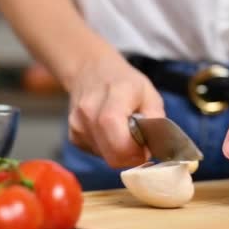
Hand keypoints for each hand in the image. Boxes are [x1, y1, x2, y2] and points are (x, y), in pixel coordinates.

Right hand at [66, 52, 164, 167]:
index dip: (137, 152)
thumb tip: (151, 150)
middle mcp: (89, 110)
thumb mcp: (150, 95)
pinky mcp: (73, 135)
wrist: (91, 70)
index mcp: (114, 95)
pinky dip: (107, 149)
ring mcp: (77, 124)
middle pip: (112, 155)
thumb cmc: (126, 83)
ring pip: (105, 157)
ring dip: (119, 152)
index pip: (120, 141)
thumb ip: (156, 122)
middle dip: (130, 156)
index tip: (146, 146)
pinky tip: (110, 132)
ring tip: (123, 131)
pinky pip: (96, 153)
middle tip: (138, 143)